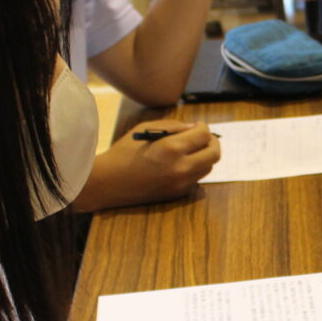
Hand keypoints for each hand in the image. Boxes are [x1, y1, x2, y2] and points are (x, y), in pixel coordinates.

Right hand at [76, 122, 219, 210]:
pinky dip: (193, 169)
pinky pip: (196, 179)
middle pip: (214, 154)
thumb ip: (174, 126)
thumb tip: (196, 128)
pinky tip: (180, 163)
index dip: (204, 127)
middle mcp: (181, 168)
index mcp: (171, 148)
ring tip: (191, 149)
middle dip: (212, 142)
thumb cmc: (124, 152)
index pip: (204, 135)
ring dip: (204, 156)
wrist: (108, 183)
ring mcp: (180, 184)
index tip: (198, 126)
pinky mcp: (177, 194)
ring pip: (207, 167)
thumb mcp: (147, 129)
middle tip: (203, 137)